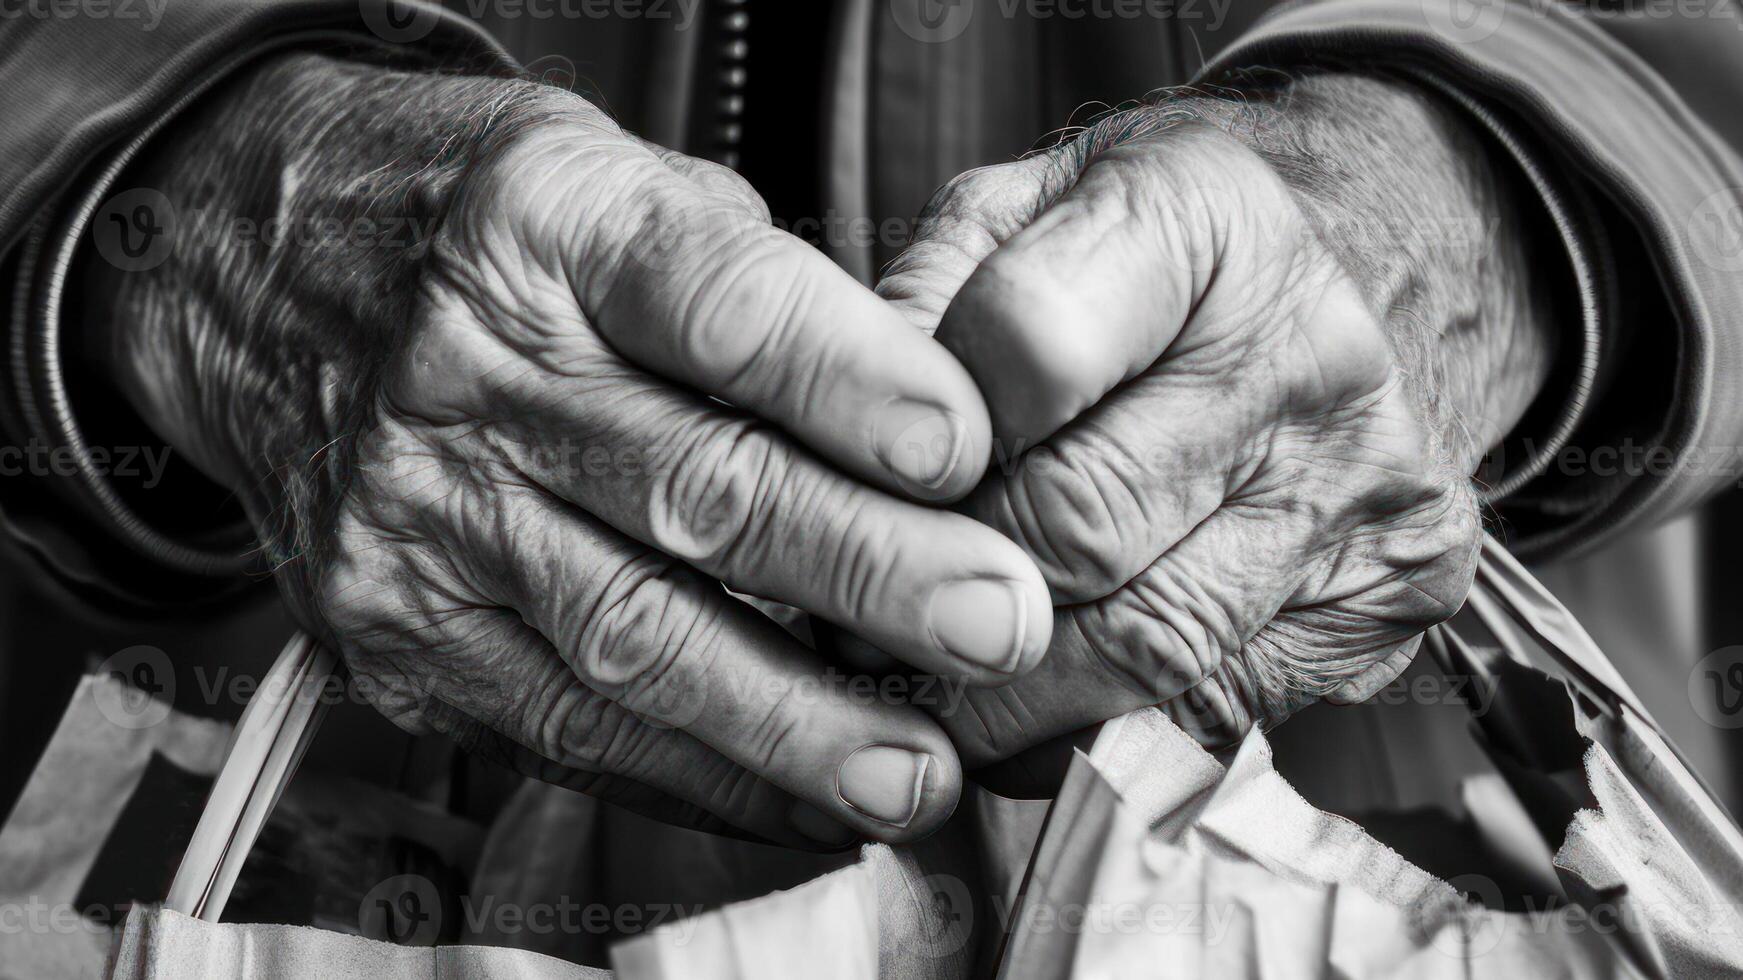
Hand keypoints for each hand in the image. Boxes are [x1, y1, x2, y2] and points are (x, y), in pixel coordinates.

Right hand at [86, 54, 1052, 843]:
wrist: (253, 279)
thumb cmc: (481, 227)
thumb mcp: (612, 177)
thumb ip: (756, 285)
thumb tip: (923, 430)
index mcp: (542, 227)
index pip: (715, 305)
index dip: (848, 381)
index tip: (968, 448)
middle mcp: (462, 374)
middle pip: (688, 488)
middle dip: (863, 571)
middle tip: (997, 623)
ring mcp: (413, 518)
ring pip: (627, 637)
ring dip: (791, 719)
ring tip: (920, 767)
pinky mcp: (391, 633)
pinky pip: (560, 728)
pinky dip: (699, 777)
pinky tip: (804, 803)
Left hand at [868, 74, 1555, 758]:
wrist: (1365, 266)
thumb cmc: (1151, 251)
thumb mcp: (1023, 210)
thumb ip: (921, 305)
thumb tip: (835, 460)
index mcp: (1202, 216)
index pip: (1026, 351)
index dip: (922, 444)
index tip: (863, 487)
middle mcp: (1312, 348)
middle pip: (1076, 525)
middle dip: (938, 591)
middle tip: (850, 624)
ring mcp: (1368, 483)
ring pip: (1143, 647)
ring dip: (1005, 695)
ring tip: (925, 684)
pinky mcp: (1396, 594)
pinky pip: (1216, 709)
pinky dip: (1102, 733)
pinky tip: (1039, 706)